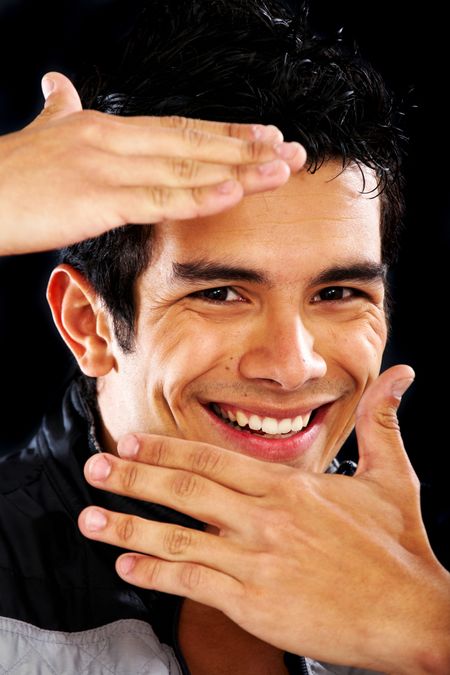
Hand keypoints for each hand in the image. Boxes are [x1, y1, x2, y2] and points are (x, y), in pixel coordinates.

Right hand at [0, 72, 304, 254]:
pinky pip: (157, 199)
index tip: (264, 138)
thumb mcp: (42, 132)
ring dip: (237, 171)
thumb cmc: (8, 172)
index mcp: (107, 128)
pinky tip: (231, 194)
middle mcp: (114, 140)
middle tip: (292, 153)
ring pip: (184, 168)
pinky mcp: (97, 198)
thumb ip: (58, 109)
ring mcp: (107, 167)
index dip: (225, 135)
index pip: (179, 128)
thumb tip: (57, 82)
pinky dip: (197, 196)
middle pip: (193, 143)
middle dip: (246, 150)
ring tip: (280, 170)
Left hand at [78, 365, 449, 674]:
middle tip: (94, 467)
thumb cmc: (401, 547)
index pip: (213, 458)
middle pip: (185, 489)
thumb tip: (403, 375)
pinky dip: (156, 573)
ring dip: (128, 527)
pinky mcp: (255, 603)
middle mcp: (265, 518)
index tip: (131, 440)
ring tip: (89, 520)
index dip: (167, 447)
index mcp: (289, 487)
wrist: (413, 614)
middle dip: (133, 477)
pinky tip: (127, 566)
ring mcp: (256, 561)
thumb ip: (383, 422)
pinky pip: (193, 583)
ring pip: (178, 538)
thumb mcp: (394, 476)